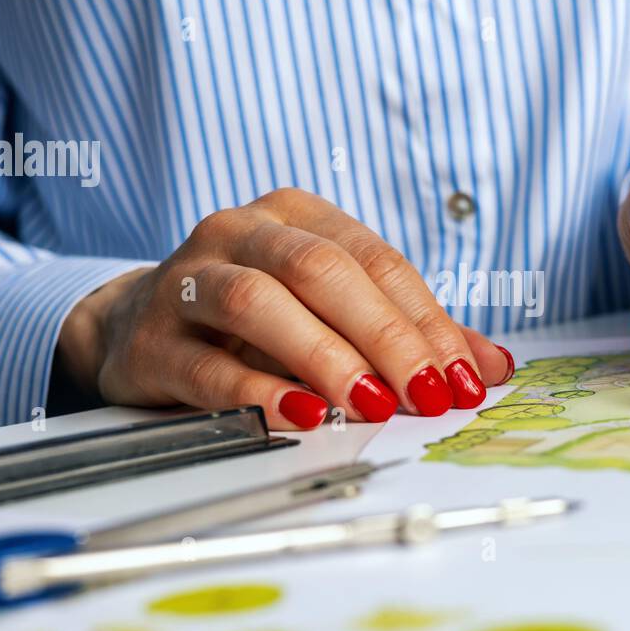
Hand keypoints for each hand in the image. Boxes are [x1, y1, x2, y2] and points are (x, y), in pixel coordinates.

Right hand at [55, 189, 513, 429]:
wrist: (136, 325)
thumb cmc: (253, 319)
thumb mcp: (333, 312)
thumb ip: (411, 334)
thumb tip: (493, 367)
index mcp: (294, 214)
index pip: (375, 260)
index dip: (426, 320)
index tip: (465, 377)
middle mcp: (238, 232)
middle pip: (322, 272)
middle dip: (385, 336)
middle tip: (428, 392)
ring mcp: (187, 280)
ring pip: (260, 303)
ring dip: (325, 356)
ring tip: (370, 403)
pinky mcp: (151, 340)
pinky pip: (208, 364)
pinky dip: (259, 392)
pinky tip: (302, 415)